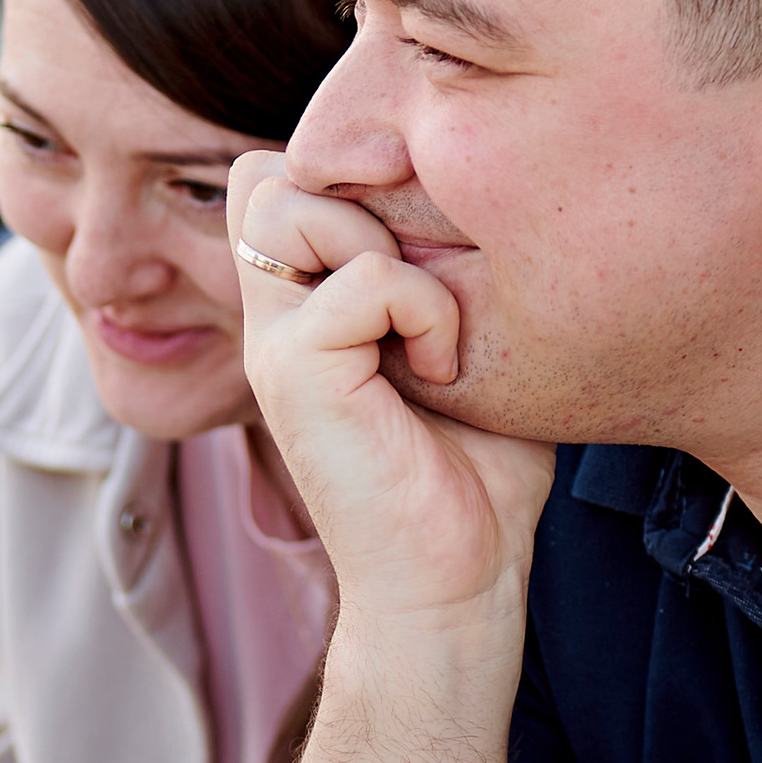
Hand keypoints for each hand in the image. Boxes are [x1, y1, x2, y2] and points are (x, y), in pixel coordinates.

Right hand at [228, 156, 555, 627]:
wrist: (458, 586)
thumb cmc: (479, 476)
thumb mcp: (471, 344)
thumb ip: (451, 267)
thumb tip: (497, 187)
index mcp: (304, 304)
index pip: (284, 177)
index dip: (351, 178)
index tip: (429, 243)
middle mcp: (274, 316)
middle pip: (264, 176)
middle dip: (350, 192)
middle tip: (420, 268)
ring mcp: (274, 343)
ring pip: (288, 201)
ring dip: (383, 243)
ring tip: (433, 320)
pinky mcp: (294, 376)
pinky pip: (363, 280)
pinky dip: (424, 309)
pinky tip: (446, 368)